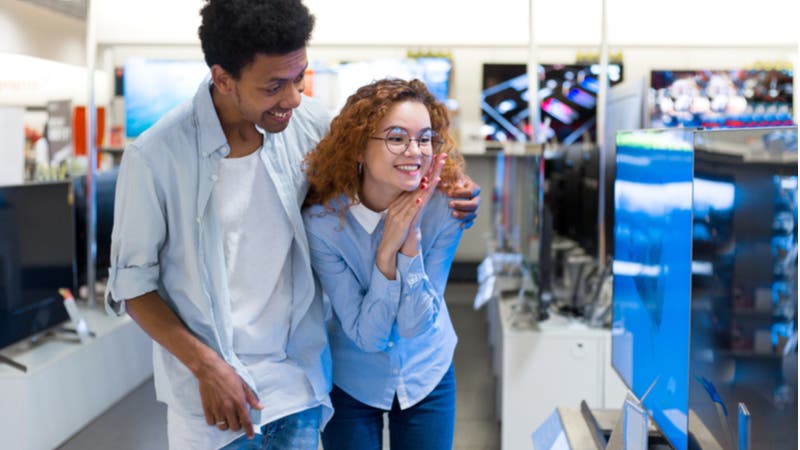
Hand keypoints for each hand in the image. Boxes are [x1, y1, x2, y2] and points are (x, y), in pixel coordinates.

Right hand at [196, 354, 262, 438]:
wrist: (210, 369)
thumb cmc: (228, 374)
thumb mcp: (243, 383)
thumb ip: (252, 397)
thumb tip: (260, 407)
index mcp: (239, 401)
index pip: (246, 421)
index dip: (249, 430)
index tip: (250, 435)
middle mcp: (228, 407)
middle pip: (235, 427)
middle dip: (238, 425)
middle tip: (237, 418)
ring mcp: (217, 408)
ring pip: (223, 427)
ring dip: (227, 424)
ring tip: (227, 417)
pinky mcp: (207, 408)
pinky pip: (211, 422)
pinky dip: (215, 422)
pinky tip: (217, 415)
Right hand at [376, 154, 446, 276]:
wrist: (387, 250)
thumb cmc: (397, 235)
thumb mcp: (403, 218)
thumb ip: (408, 207)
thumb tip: (417, 197)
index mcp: (399, 203)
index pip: (415, 183)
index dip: (426, 170)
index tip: (436, 158)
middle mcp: (399, 204)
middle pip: (417, 184)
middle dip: (429, 169)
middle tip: (441, 156)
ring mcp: (399, 212)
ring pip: (415, 194)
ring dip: (426, 182)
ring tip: (436, 170)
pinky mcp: (402, 222)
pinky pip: (412, 209)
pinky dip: (418, 200)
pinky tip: (423, 193)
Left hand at [444, 175, 480, 228]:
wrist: (449, 193)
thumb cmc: (449, 183)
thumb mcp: (450, 179)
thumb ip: (449, 180)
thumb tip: (446, 182)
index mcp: (473, 187)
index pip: (471, 191)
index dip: (461, 193)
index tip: (449, 194)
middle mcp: (476, 198)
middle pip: (474, 204)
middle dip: (462, 205)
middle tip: (449, 204)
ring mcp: (474, 208)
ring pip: (473, 214)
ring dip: (463, 215)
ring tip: (452, 214)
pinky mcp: (471, 217)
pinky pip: (472, 222)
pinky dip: (467, 224)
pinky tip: (461, 226)